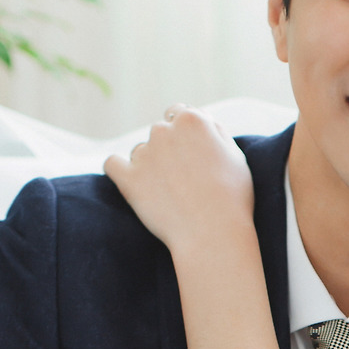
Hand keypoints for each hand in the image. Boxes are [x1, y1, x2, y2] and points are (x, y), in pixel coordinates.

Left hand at [104, 106, 254, 257]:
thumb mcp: (236, 156)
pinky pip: (112, 164)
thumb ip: (215, 132)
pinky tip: (131, 181)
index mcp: (192, 120)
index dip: (186, 134)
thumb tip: (201, 120)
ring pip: (140, 151)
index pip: (179, 113)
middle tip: (184, 178)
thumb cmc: (232, 199)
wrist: (213, 235)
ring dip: (149, 164)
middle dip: (168, 149)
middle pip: (160, 132)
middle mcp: (164, 130)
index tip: (191, 153)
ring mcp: (144, 154)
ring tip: (169, 192)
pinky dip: (120, 170)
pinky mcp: (128, 178)